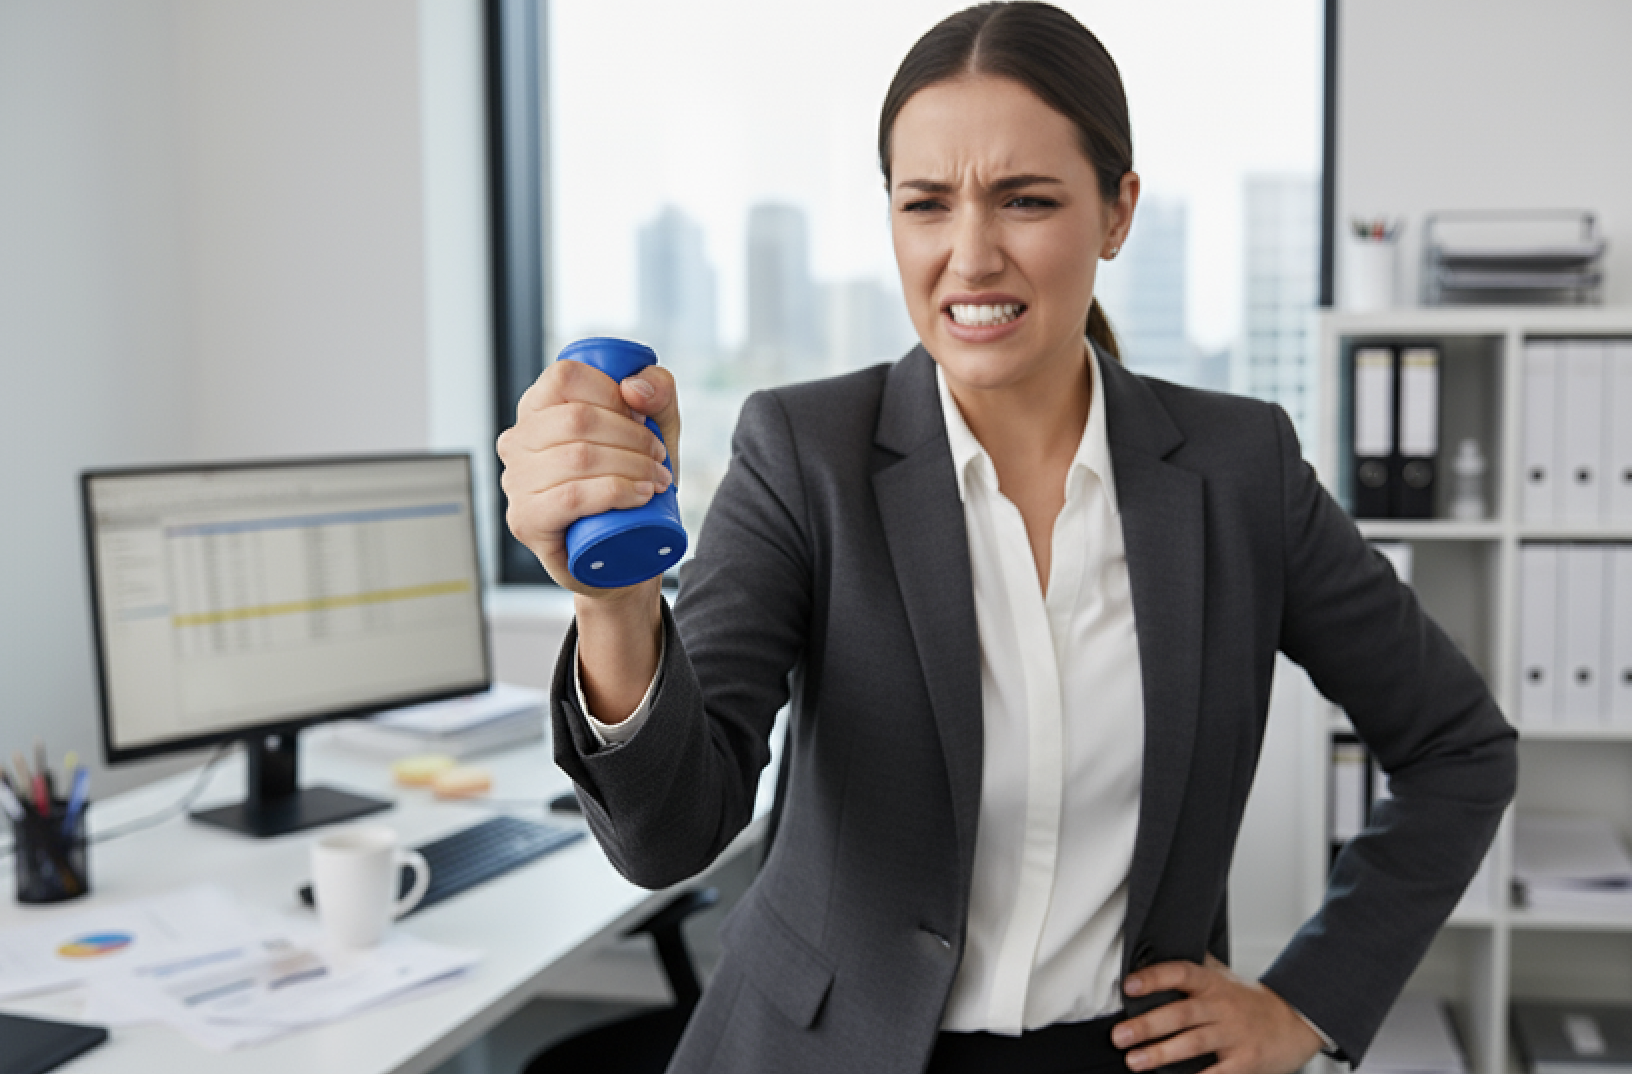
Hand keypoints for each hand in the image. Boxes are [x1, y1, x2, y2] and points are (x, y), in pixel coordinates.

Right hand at [496, 357, 681, 597]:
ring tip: (658, 480)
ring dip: (632, 466)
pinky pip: (571, 496)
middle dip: (632, 436)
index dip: (611, 393)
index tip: (642, 419)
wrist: (622, 552)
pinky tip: (640, 496)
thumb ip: (657, 391)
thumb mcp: (655, 427)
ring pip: (578, 457)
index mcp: (538, 409)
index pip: (565, 377)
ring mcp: (516, 482)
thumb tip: (633, 387)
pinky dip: (615, 492)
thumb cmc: (631, 480)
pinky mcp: (526, 519)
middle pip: (577, 419)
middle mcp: (517, 441)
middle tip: (659, 458)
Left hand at [1113, 955, 1322, 1073]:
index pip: (1181, 972)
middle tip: (1119, 1035)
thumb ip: (1194, 968)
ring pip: (1193, 1043)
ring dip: (1161, 1054)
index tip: (1129, 985)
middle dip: (1147, 1026)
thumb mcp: (1224, 976)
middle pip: (1181, 1013)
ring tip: (1134, 1061)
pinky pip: (1218, 1072)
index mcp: (1213, 983)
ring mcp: (1234, 1034)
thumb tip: (1155, 949)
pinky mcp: (1246, 1061)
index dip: (1154, 977)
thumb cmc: (1250, 1000)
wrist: (1296, 1022)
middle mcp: (1222, 1006)